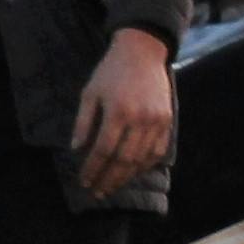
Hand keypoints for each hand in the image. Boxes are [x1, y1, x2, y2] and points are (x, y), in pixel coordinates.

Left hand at [72, 25, 177, 200]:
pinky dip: (146, 165)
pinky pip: (158, 151)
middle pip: (123, 160)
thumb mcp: (90, 92)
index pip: (103, 150)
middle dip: (109, 179)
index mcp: (118, 111)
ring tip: (113, 187)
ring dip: (126, 177)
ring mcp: (157, 120)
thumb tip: (75, 150)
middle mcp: (140, 119)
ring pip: (141, 159)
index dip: (92, 169)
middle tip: (97, 192)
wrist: (143, 51)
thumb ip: (83, 122)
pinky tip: (133, 173)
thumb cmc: (111, 71)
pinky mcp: (167, 120)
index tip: (84, 181)